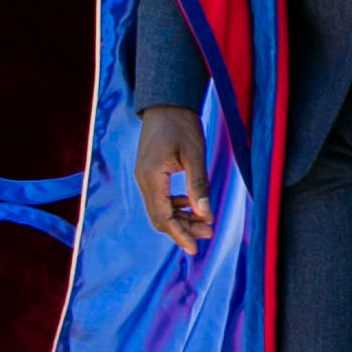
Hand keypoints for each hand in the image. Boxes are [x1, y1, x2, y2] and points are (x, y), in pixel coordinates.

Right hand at [135, 105, 211, 254]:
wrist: (166, 103)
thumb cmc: (182, 124)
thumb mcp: (195, 155)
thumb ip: (199, 186)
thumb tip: (205, 215)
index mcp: (151, 177)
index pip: (163, 217)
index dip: (179, 235)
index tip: (195, 249)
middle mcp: (143, 180)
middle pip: (160, 217)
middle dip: (183, 229)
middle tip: (208, 233)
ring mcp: (144, 177)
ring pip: (160, 209)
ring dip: (181, 218)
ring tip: (206, 222)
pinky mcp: (149, 173)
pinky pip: (160, 198)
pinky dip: (176, 206)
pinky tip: (192, 204)